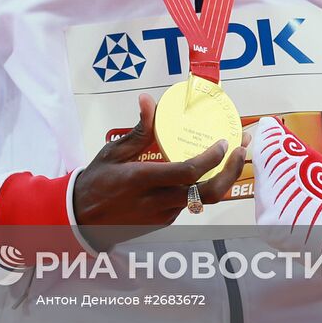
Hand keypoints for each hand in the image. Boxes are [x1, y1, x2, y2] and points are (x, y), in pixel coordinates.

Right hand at [72, 93, 248, 250]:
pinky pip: (189, 203)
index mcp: (141, 180)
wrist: (81, 220)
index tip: (224, 142)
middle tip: (241, 150)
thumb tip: (148, 100)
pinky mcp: (164, 222)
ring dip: (222, 178)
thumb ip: (138, 130)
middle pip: (207, 193)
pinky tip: (208, 170)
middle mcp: (156, 202)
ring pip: (202, 199)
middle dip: (230, 172)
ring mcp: (163, 216)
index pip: (186, 172)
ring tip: (232, 155)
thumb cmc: (97, 181)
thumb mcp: (113, 152)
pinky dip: (203, 186)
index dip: (211, 158)